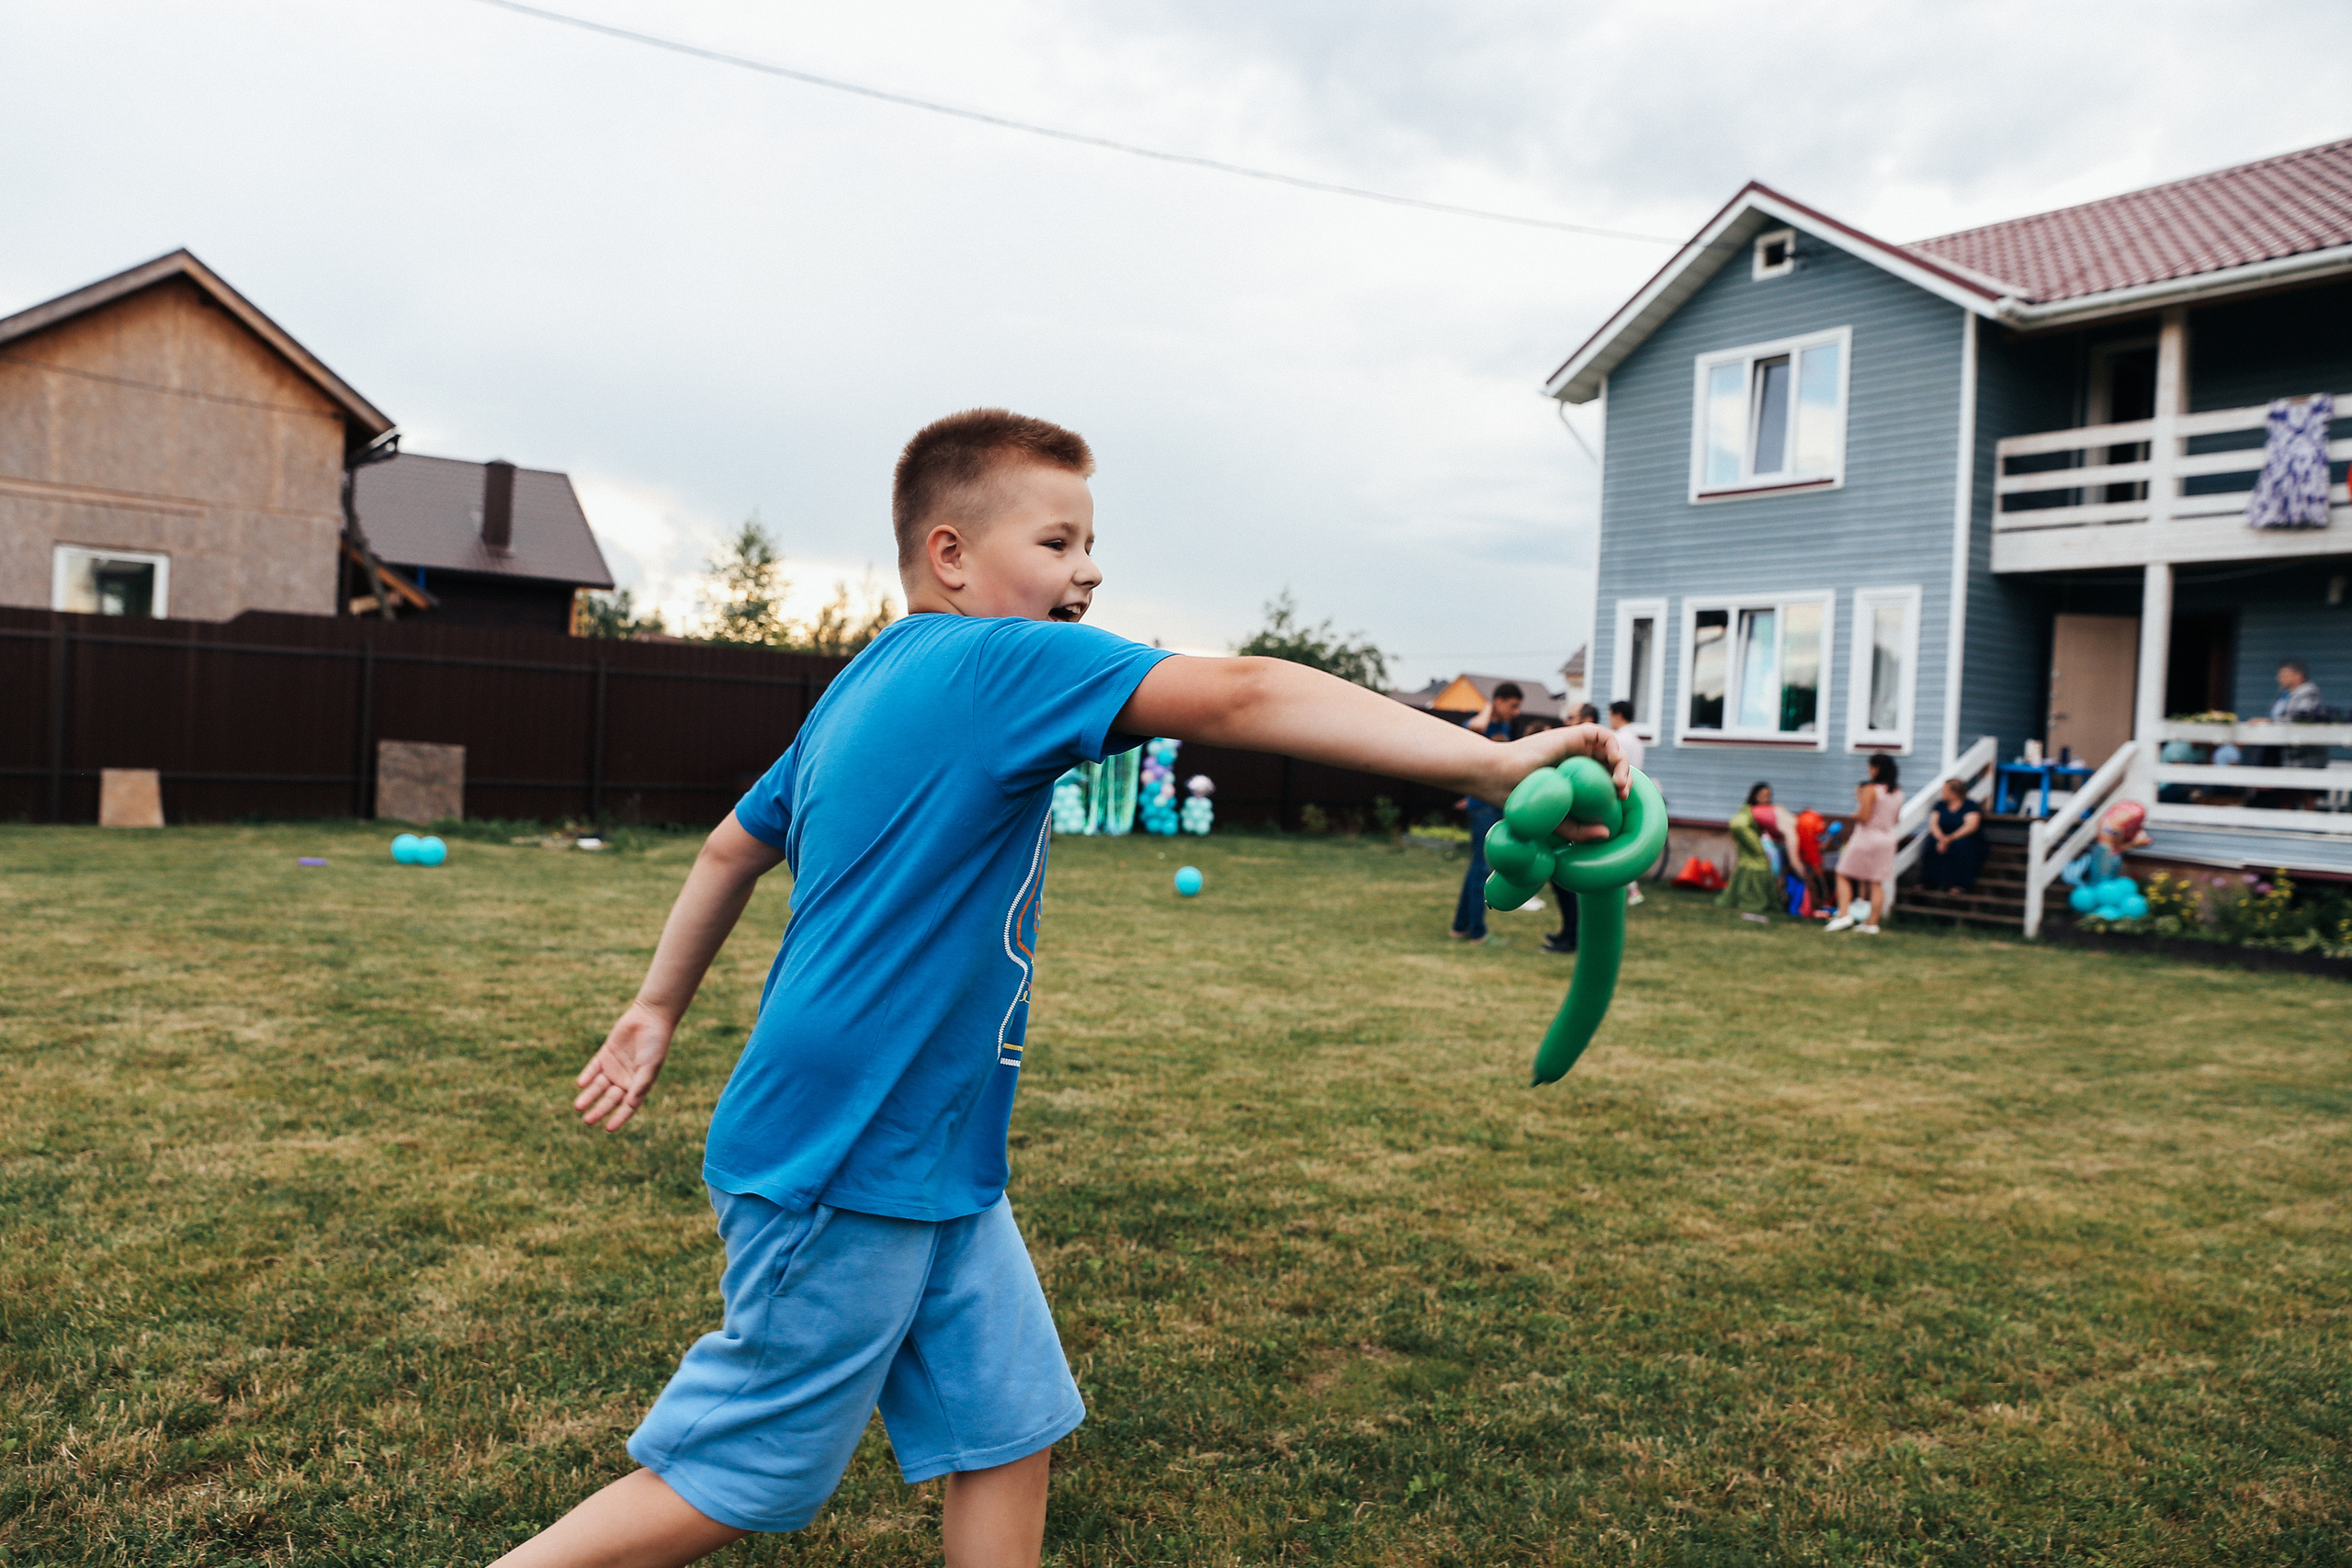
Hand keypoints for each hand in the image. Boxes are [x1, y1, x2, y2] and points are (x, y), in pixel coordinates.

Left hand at [574, 999, 675, 1131]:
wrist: (650, 1017)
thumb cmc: (655, 1043)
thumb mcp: (649, 1066)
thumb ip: (640, 1084)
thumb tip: (631, 1104)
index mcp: (639, 1084)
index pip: (628, 1106)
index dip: (619, 1118)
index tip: (608, 1129)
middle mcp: (625, 1078)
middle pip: (609, 1099)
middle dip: (599, 1110)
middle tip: (587, 1121)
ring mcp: (614, 1067)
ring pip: (598, 1086)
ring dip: (589, 1096)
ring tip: (578, 1106)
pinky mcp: (606, 1054)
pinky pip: (593, 1068)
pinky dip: (587, 1076)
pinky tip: (580, 1084)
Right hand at [1480, 723, 1629, 839]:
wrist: (1499, 778)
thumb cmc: (1519, 799)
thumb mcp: (1555, 820)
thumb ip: (1579, 829)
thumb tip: (1606, 834)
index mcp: (1572, 776)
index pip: (1604, 777)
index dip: (1617, 786)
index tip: (1620, 802)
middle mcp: (1575, 759)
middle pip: (1610, 763)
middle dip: (1623, 776)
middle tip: (1622, 794)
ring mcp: (1574, 746)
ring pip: (1610, 748)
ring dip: (1622, 763)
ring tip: (1619, 782)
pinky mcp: (1570, 735)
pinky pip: (1600, 733)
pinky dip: (1613, 745)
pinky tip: (1613, 761)